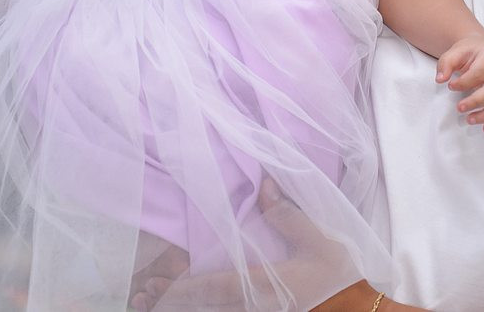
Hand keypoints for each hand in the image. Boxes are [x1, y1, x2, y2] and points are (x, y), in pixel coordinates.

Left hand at [130, 179, 361, 308]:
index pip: (209, 287)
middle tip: (145, 293)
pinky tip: (195, 305)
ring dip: (183, 308)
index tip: (156, 281)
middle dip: (171, 301)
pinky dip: (204, 310)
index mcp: (259, 286)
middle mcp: (251, 306)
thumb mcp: (318, 240)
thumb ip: (287, 214)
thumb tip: (263, 185)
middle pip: (202, 307)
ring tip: (155, 302)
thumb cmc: (339, 279)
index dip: (179, 287)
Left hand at [436, 35, 483, 131]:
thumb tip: (440, 79)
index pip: (479, 73)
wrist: (482, 50)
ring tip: (469, 120)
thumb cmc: (468, 53)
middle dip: (475, 102)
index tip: (450, 86)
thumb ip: (446, 63)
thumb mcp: (455, 52)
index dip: (464, 82)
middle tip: (459, 108)